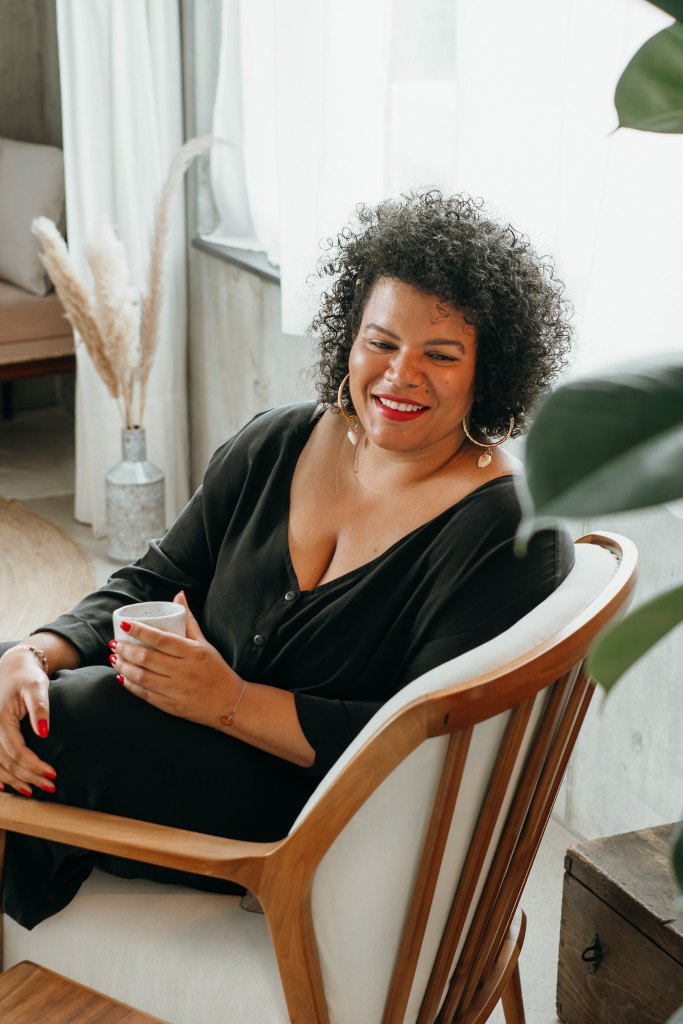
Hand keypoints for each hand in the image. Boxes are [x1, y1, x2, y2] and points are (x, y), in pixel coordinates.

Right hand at [0, 650, 56, 795]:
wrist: (14, 668)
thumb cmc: (27, 676)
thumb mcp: (37, 686)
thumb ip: (40, 707)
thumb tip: (43, 732)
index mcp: (1, 718)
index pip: (16, 750)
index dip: (34, 765)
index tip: (53, 773)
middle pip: (7, 761)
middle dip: (28, 776)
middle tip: (50, 786)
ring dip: (14, 780)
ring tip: (32, 791)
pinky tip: (7, 786)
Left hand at [111, 592, 241, 728]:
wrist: (229, 703)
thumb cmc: (216, 669)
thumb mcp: (204, 643)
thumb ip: (188, 620)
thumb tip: (179, 596)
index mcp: (192, 653)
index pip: (161, 639)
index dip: (140, 631)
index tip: (125, 624)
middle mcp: (184, 671)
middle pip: (147, 658)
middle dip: (126, 650)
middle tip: (114, 643)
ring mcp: (177, 690)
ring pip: (142, 677)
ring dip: (124, 667)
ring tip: (114, 658)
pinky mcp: (172, 706)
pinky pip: (145, 695)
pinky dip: (131, 686)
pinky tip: (122, 677)